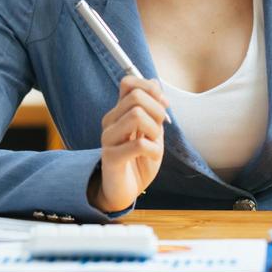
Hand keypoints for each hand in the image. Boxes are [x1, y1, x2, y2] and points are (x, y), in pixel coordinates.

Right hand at [91, 76, 168, 212]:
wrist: (126, 189)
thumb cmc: (139, 158)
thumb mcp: (152, 129)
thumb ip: (152, 107)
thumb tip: (154, 81)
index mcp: (119, 111)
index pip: (128, 83)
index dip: (151, 89)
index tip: (164, 105)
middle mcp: (110, 121)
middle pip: (136, 97)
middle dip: (157, 110)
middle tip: (159, 129)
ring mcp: (108, 138)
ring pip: (136, 115)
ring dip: (154, 130)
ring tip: (154, 143)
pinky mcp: (110, 157)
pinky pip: (138, 144)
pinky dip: (153, 150)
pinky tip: (151, 157)